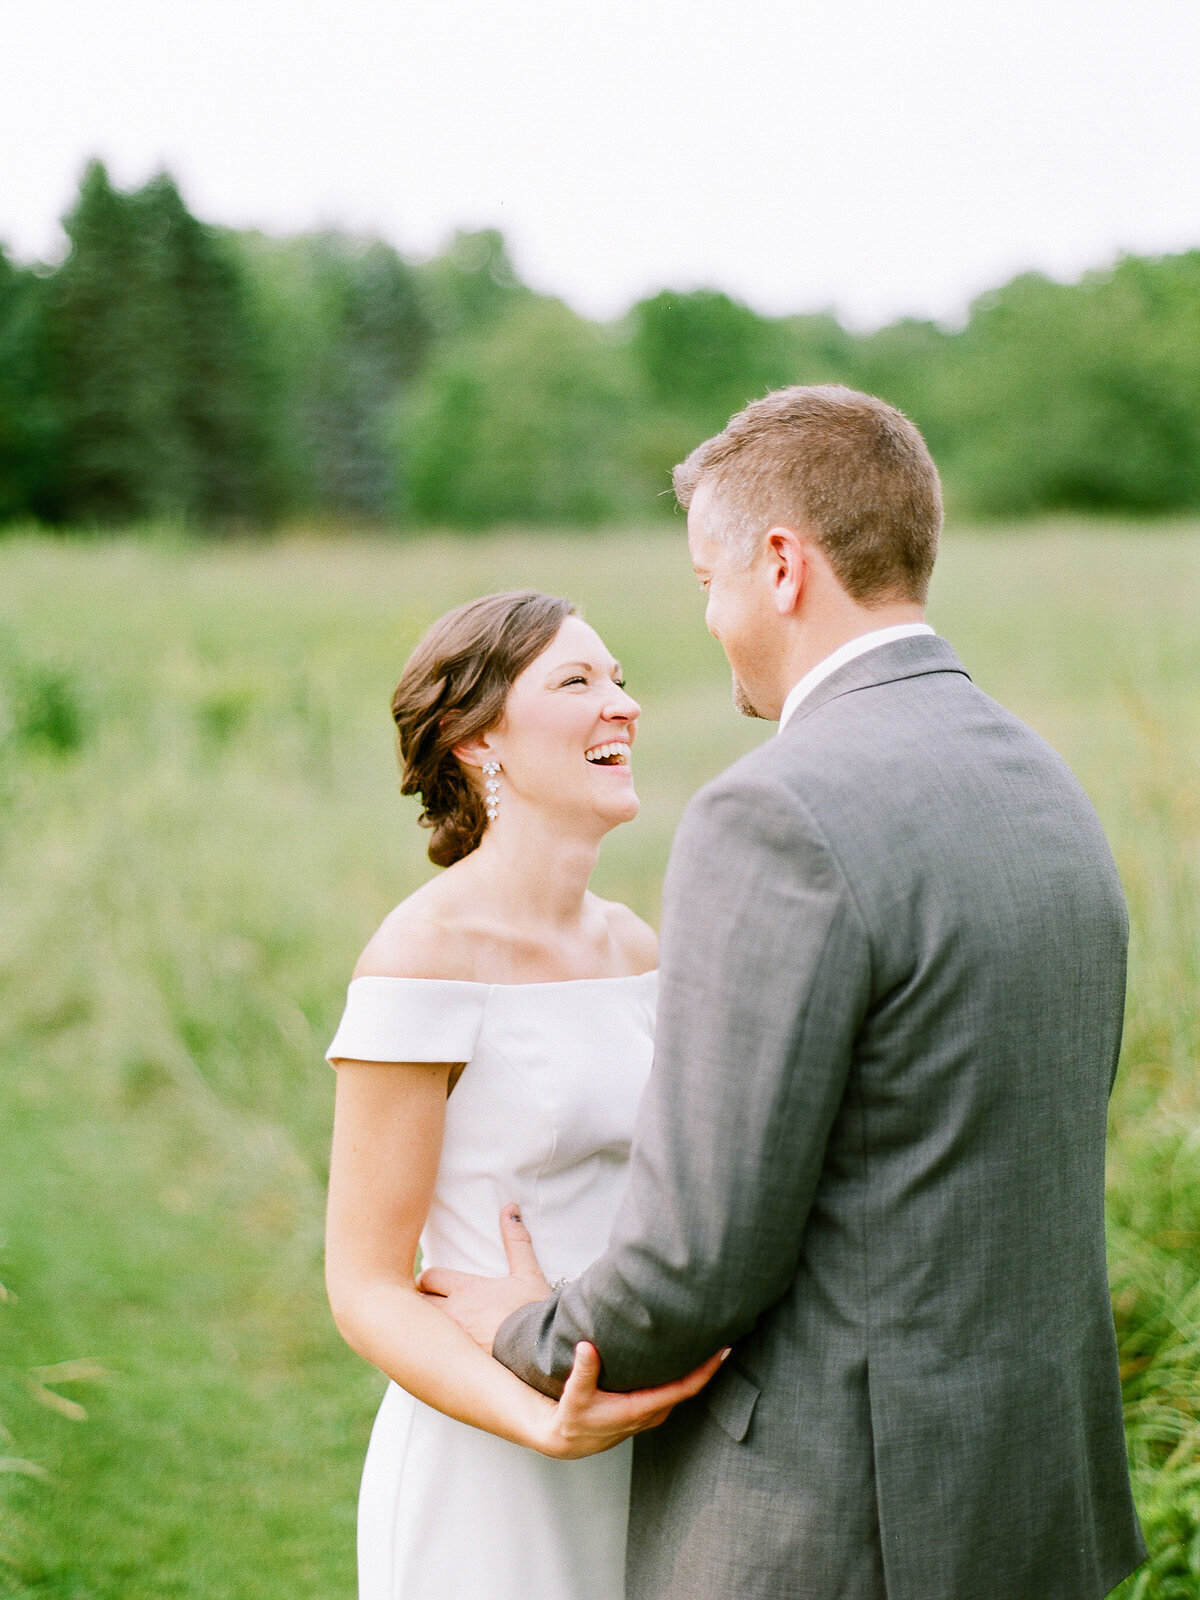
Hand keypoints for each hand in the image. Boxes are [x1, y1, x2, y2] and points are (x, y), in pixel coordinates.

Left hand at [417, 1203, 550, 1350]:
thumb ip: (516, 1240)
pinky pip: (430, 1357)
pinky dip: (430, 1353)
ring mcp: (452, 1341)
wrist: (542, 1353)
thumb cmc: (534, 1311)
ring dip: (422, 1326)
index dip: (428, 1279)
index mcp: (467, 1290)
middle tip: (426, 1304)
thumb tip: (509, 1207)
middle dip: (419, 1301)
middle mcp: (454, 1313)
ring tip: (427, 1329)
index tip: (432, 1283)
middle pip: (418, 1302)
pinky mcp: (455, 1365)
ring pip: (420, 1329)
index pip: (429, 1277)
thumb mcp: (528, 1274)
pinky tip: (433, 1357)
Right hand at [531, 1340, 728, 1459]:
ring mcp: (653, 1410)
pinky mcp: (648, 1407)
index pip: (684, 1388)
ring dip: (698, 1366)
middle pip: (691, 1385)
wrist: (571, 1439)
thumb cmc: (574, 1417)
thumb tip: (587, 1347)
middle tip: (723, 1330)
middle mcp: (653, 1412)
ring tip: (711, 1337)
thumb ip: (583, 1372)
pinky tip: (687, 1353)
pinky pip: (675, 1388)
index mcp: (641, 1408)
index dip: (706, 1370)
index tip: (724, 1350)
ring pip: (684, 1387)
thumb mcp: (575, 1396)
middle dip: (709, 1363)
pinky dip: (685, 1371)